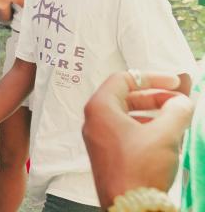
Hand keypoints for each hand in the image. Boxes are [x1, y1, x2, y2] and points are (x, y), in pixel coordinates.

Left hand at [83, 71, 192, 206]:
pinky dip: (146, 129)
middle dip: (155, 97)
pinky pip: (127, 132)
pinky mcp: (107, 154)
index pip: (123, 79)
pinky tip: (166, 138)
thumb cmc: (139, 168)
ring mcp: (99, 138)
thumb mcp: (164, 134)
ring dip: (153, 114)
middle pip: (126, 97)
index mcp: (100, 108)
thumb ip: (176, 111)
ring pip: (128, 116)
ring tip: (177, 119)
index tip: (174, 83)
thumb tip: (182, 102)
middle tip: (179, 101)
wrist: (130, 206)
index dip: (152, 77)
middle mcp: (95, 121)